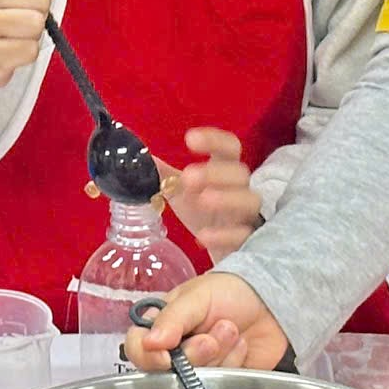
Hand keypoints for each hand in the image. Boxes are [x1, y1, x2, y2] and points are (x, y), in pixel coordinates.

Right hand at [122, 272, 289, 373]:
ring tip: (231, 330)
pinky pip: (219, 385)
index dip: (148, 356)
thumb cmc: (230, 291)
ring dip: (219, 354)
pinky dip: (232, 363)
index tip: (168, 354)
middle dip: (196, 353)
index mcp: (160, 325)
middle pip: (167, 371)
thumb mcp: (198, 296)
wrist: (270, 303)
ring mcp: (197, 368)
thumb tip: (150, 342)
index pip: (137, 348)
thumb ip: (172, 318)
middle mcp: (173, 350)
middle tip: (215, 334)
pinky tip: (240, 346)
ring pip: (195, 380)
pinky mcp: (220, 380)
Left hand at [169, 129, 263, 256]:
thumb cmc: (202, 214)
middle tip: (188, 177)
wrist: (219, 249)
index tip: (190, 139)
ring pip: (250, 201)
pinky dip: (225, 235)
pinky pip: (244, 236)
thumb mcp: (180, 193)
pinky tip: (203, 236)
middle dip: (215, 173)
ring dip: (227, 199)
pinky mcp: (248, 242)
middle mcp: (241, 190)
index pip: (229, 147)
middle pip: (239, 173)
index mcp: (225, 171)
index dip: (214, 140)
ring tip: (203, 200)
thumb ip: (164, 177)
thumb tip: (139, 161)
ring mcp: (247, 216)